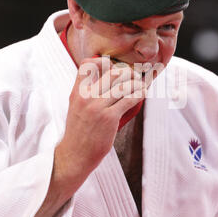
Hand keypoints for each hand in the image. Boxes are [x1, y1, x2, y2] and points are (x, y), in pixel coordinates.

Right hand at [59, 56, 147, 173]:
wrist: (75, 155)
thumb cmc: (79, 132)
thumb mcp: (75, 108)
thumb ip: (86, 93)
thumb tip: (105, 80)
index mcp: (77, 92)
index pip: (87, 66)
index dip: (102, 61)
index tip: (112, 66)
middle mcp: (86, 97)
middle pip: (112, 73)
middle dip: (128, 72)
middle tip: (135, 76)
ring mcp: (98, 107)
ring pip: (123, 86)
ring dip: (137, 83)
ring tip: (142, 85)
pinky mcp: (109, 118)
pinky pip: (129, 100)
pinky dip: (139, 94)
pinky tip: (142, 93)